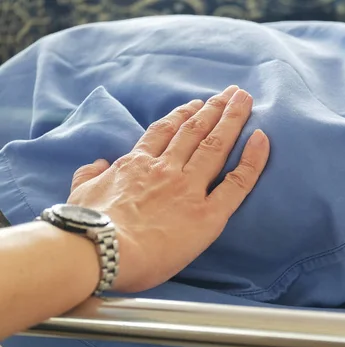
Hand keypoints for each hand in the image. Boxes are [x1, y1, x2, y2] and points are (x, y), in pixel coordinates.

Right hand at [67, 86, 269, 292]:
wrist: (98, 253)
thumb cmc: (85, 229)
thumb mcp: (80, 195)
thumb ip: (89, 175)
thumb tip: (96, 164)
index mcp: (136, 165)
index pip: (164, 132)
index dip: (182, 115)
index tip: (195, 104)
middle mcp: (166, 170)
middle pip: (195, 131)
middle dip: (214, 108)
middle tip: (231, 92)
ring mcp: (188, 188)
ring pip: (216, 145)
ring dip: (232, 119)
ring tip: (245, 100)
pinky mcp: (207, 214)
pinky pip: (237, 182)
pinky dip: (253, 159)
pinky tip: (262, 138)